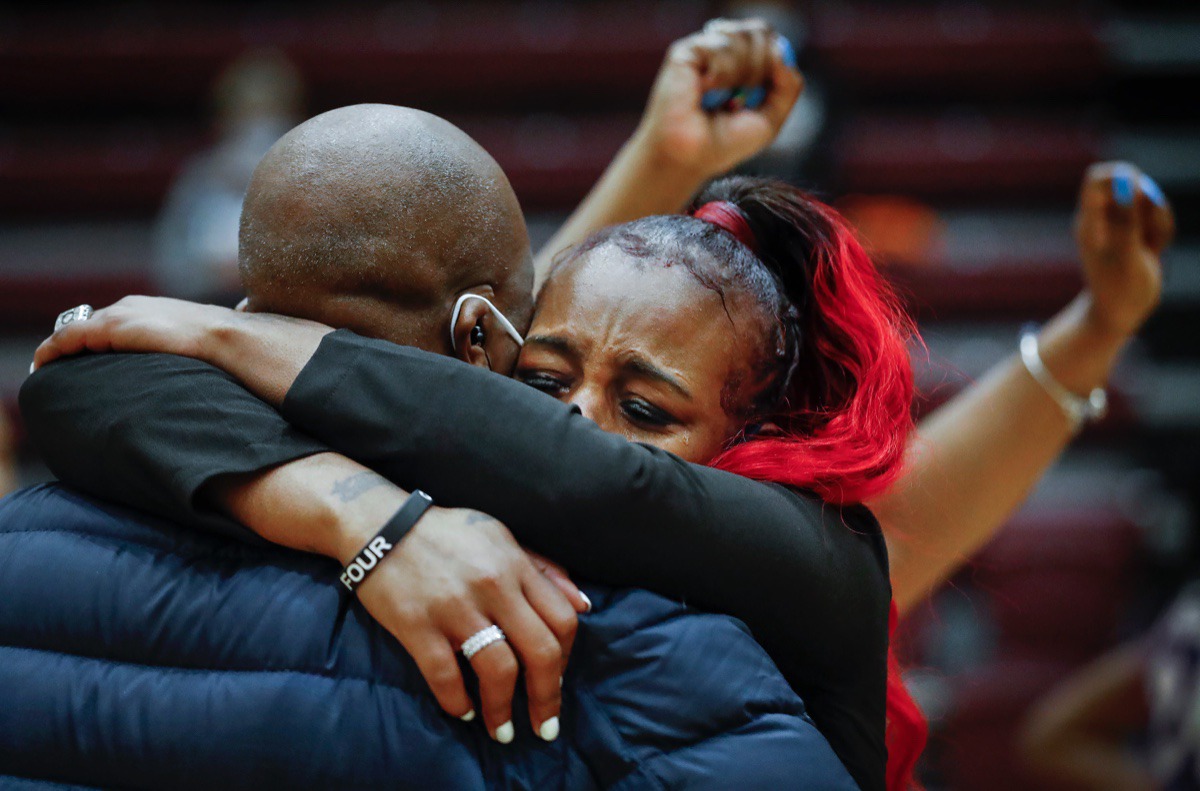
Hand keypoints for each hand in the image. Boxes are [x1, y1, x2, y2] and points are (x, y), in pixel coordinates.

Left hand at [32, 296, 231, 369]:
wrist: (227, 338)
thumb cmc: (222, 346)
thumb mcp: (196, 343)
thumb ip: (183, 347)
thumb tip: (195, 361)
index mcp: (149, 309)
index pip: (110, 323)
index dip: (92, 341)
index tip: (83, 359)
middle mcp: (129, 306)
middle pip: (89, 325)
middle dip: (72, 346)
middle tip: (60, 368)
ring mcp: (119, 315)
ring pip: (74, 331)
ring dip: (59, 350)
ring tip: (46, 370)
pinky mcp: (111, 328)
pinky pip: (68, 339)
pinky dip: (52, 351)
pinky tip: (42, 366)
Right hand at [349, 507, 585, 742]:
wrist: (380, 525)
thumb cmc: (446, 534)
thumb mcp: (501, 538)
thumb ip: (542, 570)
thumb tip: (583, 605)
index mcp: (515, 564)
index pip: (562, 619)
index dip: (567, 658)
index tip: (557, 679)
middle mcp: (492, 586)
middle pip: (540, 651)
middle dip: (547, 697)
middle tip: (544, 726)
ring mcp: (454, 607)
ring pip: (498, 670)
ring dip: (502, 710)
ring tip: (502, 731)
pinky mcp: (417, 625)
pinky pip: (445, 676)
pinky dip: (457, 702)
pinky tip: (462, 712)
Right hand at [636, 18, 803, 180]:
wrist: (691, 157)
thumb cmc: (722, 145)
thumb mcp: (770, 120)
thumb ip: (788, 87)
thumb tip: (781, 54)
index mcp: (739, 63)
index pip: (766, 37)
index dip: (773, 56)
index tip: (761, 88)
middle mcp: (721, 52)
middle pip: (759, 31)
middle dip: (760, 66)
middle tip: (742, 96)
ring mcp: (703, 50)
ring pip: (743, 36)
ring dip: (742, 72)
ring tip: (723, 98)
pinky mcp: (685, 53)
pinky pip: (721, 44)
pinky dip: (723, 73)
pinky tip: (706, 91)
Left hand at [1074, 162, 1174, 338]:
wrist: (1121, 313)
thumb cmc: (1119, 289)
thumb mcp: (1126, 254)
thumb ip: (1127, 219)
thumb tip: (1129, 185)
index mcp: (1090, 221)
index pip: (1097, 178)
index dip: (1120, 174)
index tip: (1141, 188)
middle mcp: (1102, 219)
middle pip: (1127, 183)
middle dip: (1149, 197)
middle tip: (1155, 217)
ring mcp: (1120, 226)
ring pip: (1148, 200)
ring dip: (1159, 217)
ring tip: (1154, 245)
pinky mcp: (1137, 233)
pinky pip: (1156, 218)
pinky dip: (1162, 230)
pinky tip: (1157, 250)